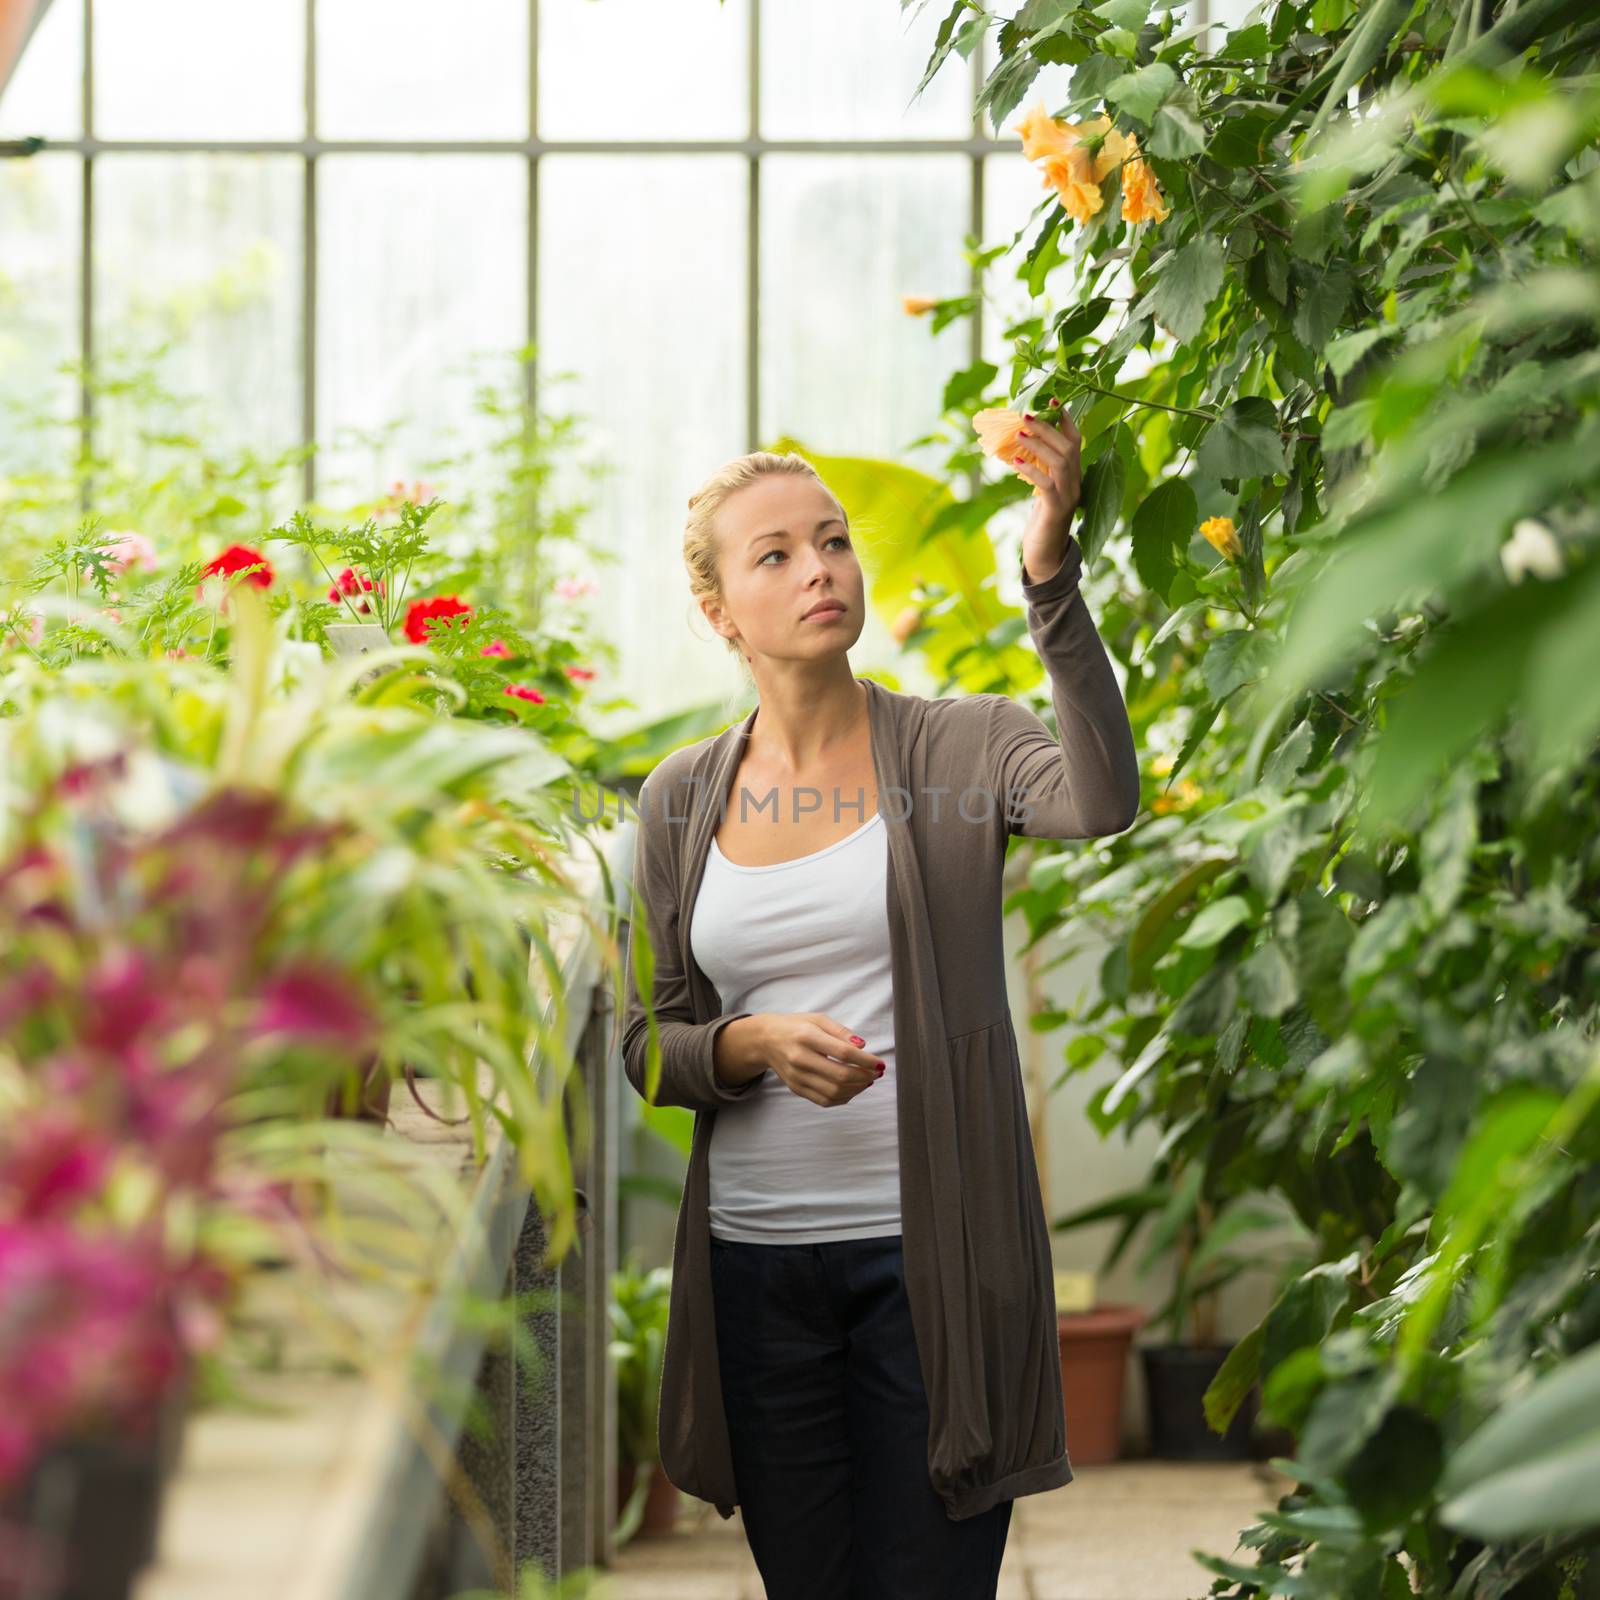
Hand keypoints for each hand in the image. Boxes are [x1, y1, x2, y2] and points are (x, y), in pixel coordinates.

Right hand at [754, 1013, 885, 1107]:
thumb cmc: (795, 1027)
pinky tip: (852, 1089)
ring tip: (867, 1080)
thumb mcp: (818, 1019)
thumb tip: (862, 1046)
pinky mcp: (796, 1089)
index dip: (866, 1061)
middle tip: (877, 1073)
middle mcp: (800, 1059)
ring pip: (834, 1092)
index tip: (880, 1063)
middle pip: (840, 1076)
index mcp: (807, 1037)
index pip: (843, 1053)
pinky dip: (843, 1098)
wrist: (765, 1040)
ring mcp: (797, 1077)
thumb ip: (841, 1032)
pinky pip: (824, 1101)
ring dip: (857, 1089)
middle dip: (865, 1077)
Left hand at [1012, 404, 1082, 583]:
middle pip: (1068, 448)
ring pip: (1059, 462)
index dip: (1065, 420)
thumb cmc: (1041, 524)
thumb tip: (1021, 445)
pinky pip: (1047, 485)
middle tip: (1027, 414)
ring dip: (1038, 444)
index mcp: (1074, 476)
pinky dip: (1032, 470)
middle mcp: (1076, 483)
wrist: (1045, 558)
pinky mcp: (1057, 510)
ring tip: (1019, 433)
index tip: (1052, 399)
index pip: (1075, 441)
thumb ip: (1040, 471)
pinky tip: (1016, 461)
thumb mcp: (1041, 492)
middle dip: (1048, 427)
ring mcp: (1069, 497)